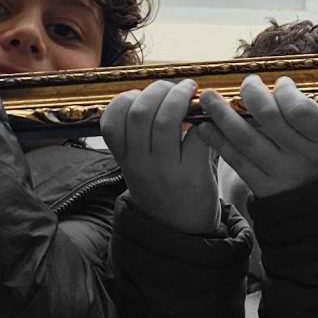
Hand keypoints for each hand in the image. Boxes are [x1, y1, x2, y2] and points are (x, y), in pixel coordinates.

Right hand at [101, 78, 219, 234]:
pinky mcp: (192, 175)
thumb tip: (159, 92)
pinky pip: (195, 136)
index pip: (111, 121)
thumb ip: (139, 136)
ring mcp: (165, 170)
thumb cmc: (163, 188)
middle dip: (158, 90)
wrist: (182, 230)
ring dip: (180, 97)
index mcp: (125, 159)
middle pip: (140, 112)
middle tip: (174, 87)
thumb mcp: (138, 166)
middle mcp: (140, 164)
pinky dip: (202, 120)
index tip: (143, 94)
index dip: (127, 99)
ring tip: (190, 92)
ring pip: (166, 120)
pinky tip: (205, 119)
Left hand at [198, 73, 317, 198]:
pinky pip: (235, 160)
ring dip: (222, 114)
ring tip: (208, 97)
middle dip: (251, 94)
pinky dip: (217, 141)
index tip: (280, 83)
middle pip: (268, 118)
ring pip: (245, 138)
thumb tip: (275, 83)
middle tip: (246, 82)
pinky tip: (204, 126)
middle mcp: (303, 158)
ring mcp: (280, 173)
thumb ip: (307, 107)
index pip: (299, 109)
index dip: (284, 91)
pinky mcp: (262, 187)